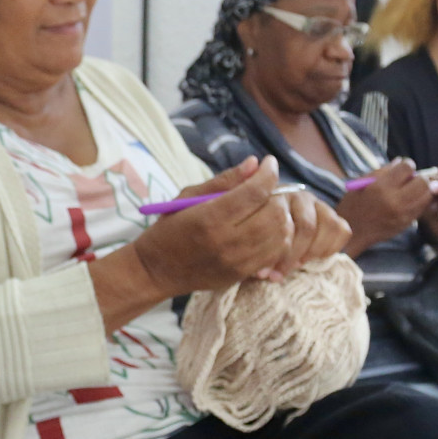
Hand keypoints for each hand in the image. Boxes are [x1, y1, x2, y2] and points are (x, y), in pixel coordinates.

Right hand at [129, 155, 347, 294]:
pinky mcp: (242, 275)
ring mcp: (237, 262)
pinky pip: (275, 253)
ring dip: (281, 215)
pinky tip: (266, 228)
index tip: (268, 163)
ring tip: (268, 207)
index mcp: (209, 218)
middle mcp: (226, 241)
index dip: (268, 173)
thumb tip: (253, 163)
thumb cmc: (169, 229)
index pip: (255, 192)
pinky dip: (278, 236)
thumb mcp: (187, 198)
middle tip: (268, 188)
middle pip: (274, 213)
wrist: (156, 271)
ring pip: (280, 234)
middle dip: (277, 194)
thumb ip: (223, 180)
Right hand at [336, 159, 435, 253]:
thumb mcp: (361, 184)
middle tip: (410, 180)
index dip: (406, 165)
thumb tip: (400, 161)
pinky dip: (420, 202)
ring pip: (427, 196)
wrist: (351, 234)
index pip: (408, 168)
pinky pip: (423, 208)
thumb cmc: (353, 206)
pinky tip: (410, 201)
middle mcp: (395, 201)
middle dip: (419, 177)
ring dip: (423, 190)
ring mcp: (403, 214)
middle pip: (423, 182)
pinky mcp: (407, 224)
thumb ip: (382, 171)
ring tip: (411, 190)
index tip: (402, 169)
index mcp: (381, 188)